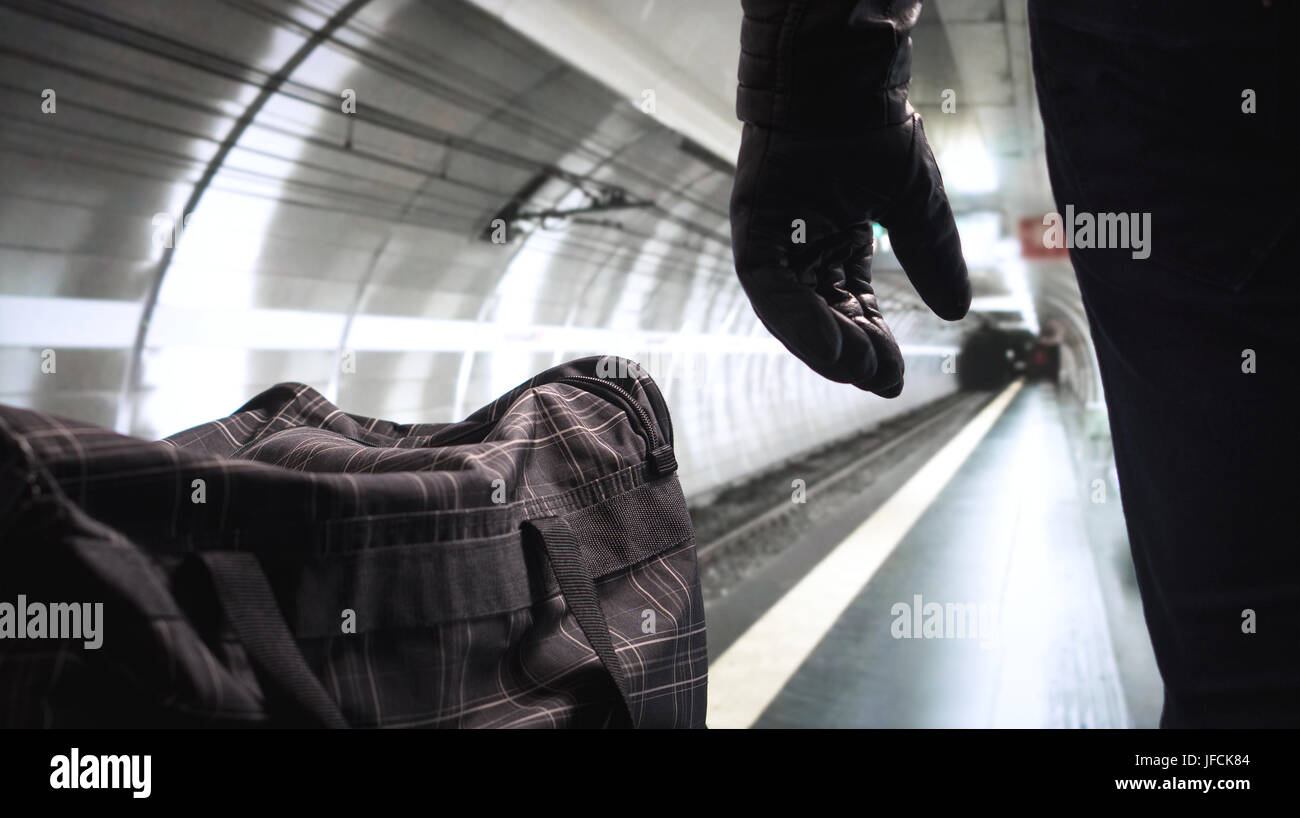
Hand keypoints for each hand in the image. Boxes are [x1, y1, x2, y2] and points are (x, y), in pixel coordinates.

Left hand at [729, 112, 969, 396]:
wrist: (847, 80)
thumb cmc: (875, 129)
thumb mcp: (915, 204)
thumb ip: (931, 256)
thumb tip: (956, 312)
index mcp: (836, 243)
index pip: (852, 307)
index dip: (872, 342)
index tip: (895, 375)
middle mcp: (801, 248)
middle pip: (822, 316)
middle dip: (850, 353)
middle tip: (879, 379)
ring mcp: (774, 240)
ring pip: (792, 311)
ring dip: (823, 344)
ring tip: (856, 369)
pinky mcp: (753, 229)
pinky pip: (768, 287)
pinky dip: (794, 317)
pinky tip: (824, 342)